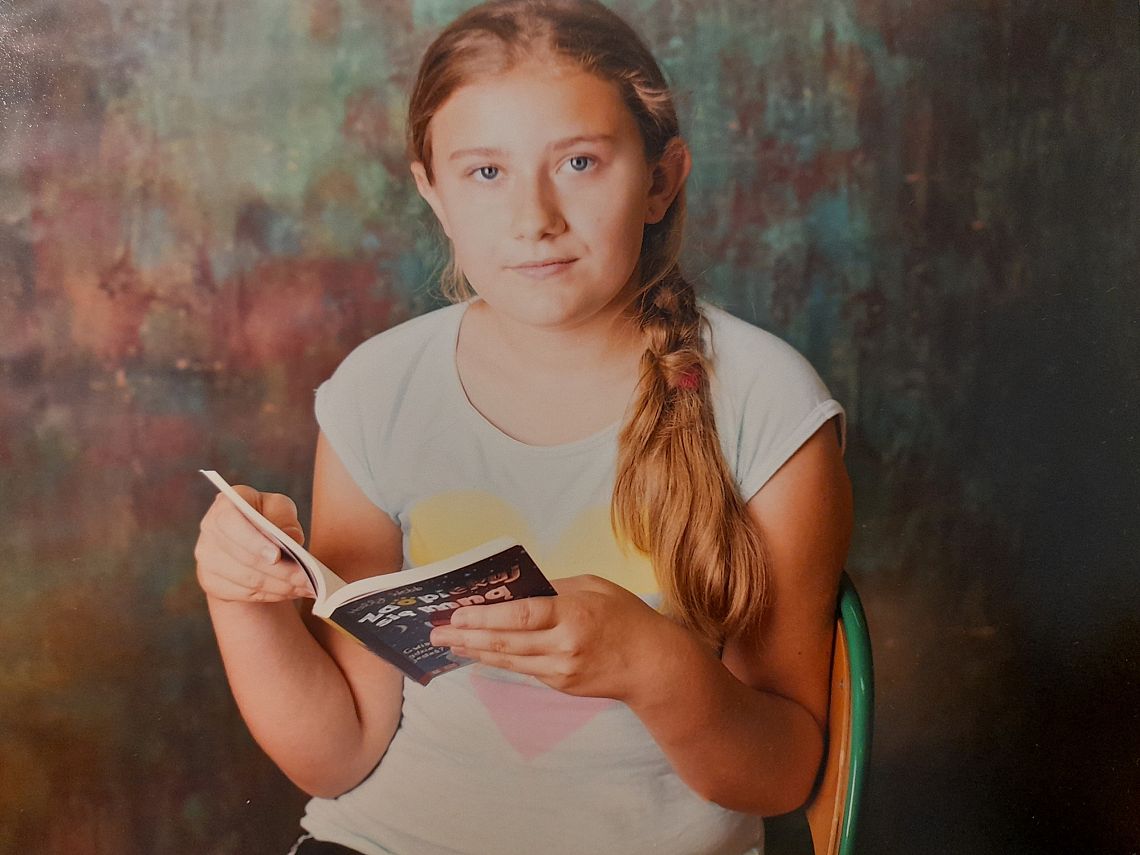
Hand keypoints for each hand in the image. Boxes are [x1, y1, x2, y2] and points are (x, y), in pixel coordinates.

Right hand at [194, 486, 312, 603]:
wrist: (248, 542)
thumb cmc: (267, 518)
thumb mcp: (279, 508)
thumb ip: (285, 517)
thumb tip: (292, 537)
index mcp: (225, 504)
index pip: (231, 522)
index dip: (253, 541)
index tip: (277, 556)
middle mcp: (209, 529)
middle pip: (244, 557)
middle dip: (280, 571)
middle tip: (307, 578)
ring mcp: (206, 558)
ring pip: (246, 579)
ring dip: (279, 586)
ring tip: (306, 587)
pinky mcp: (210, 581)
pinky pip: (244, 594)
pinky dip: (271, 595)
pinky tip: (291, 592)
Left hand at [428, 574, 683, 701]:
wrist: (654, 666)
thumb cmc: (626, 617)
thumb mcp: (594, 587)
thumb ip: (556, 587)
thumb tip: (519, 588)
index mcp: (573, 614)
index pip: (519, 616)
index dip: (484, 616)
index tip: (457, 613)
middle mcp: (563, 646)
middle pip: (504, 642)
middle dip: (466, 637)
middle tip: (436, 633)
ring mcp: (560, 670)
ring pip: (508, 660)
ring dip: (474, 652)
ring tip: (447, 644)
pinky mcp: (560, 685)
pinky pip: (523, 668)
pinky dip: (498, 660)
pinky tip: (479, 653)